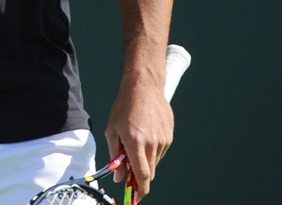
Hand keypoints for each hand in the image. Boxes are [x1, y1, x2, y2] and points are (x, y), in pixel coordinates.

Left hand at [104, 80, 173, 201]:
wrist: (144, 87)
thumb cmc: (124, 107)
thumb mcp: (112, 130)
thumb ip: (116, 155)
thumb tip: (119, 177)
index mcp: (136, 142)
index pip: (142, 174)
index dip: (140, 189)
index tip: (136, 197)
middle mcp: (152, 143)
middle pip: (150, 171)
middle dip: (140, 176)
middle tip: (129, 171)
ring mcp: (163, 140)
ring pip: (155, 161)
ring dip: (145, 159)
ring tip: (136, 140)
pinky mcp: (169, 136)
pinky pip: (160, 151)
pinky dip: (152, 150)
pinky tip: (145, 134)